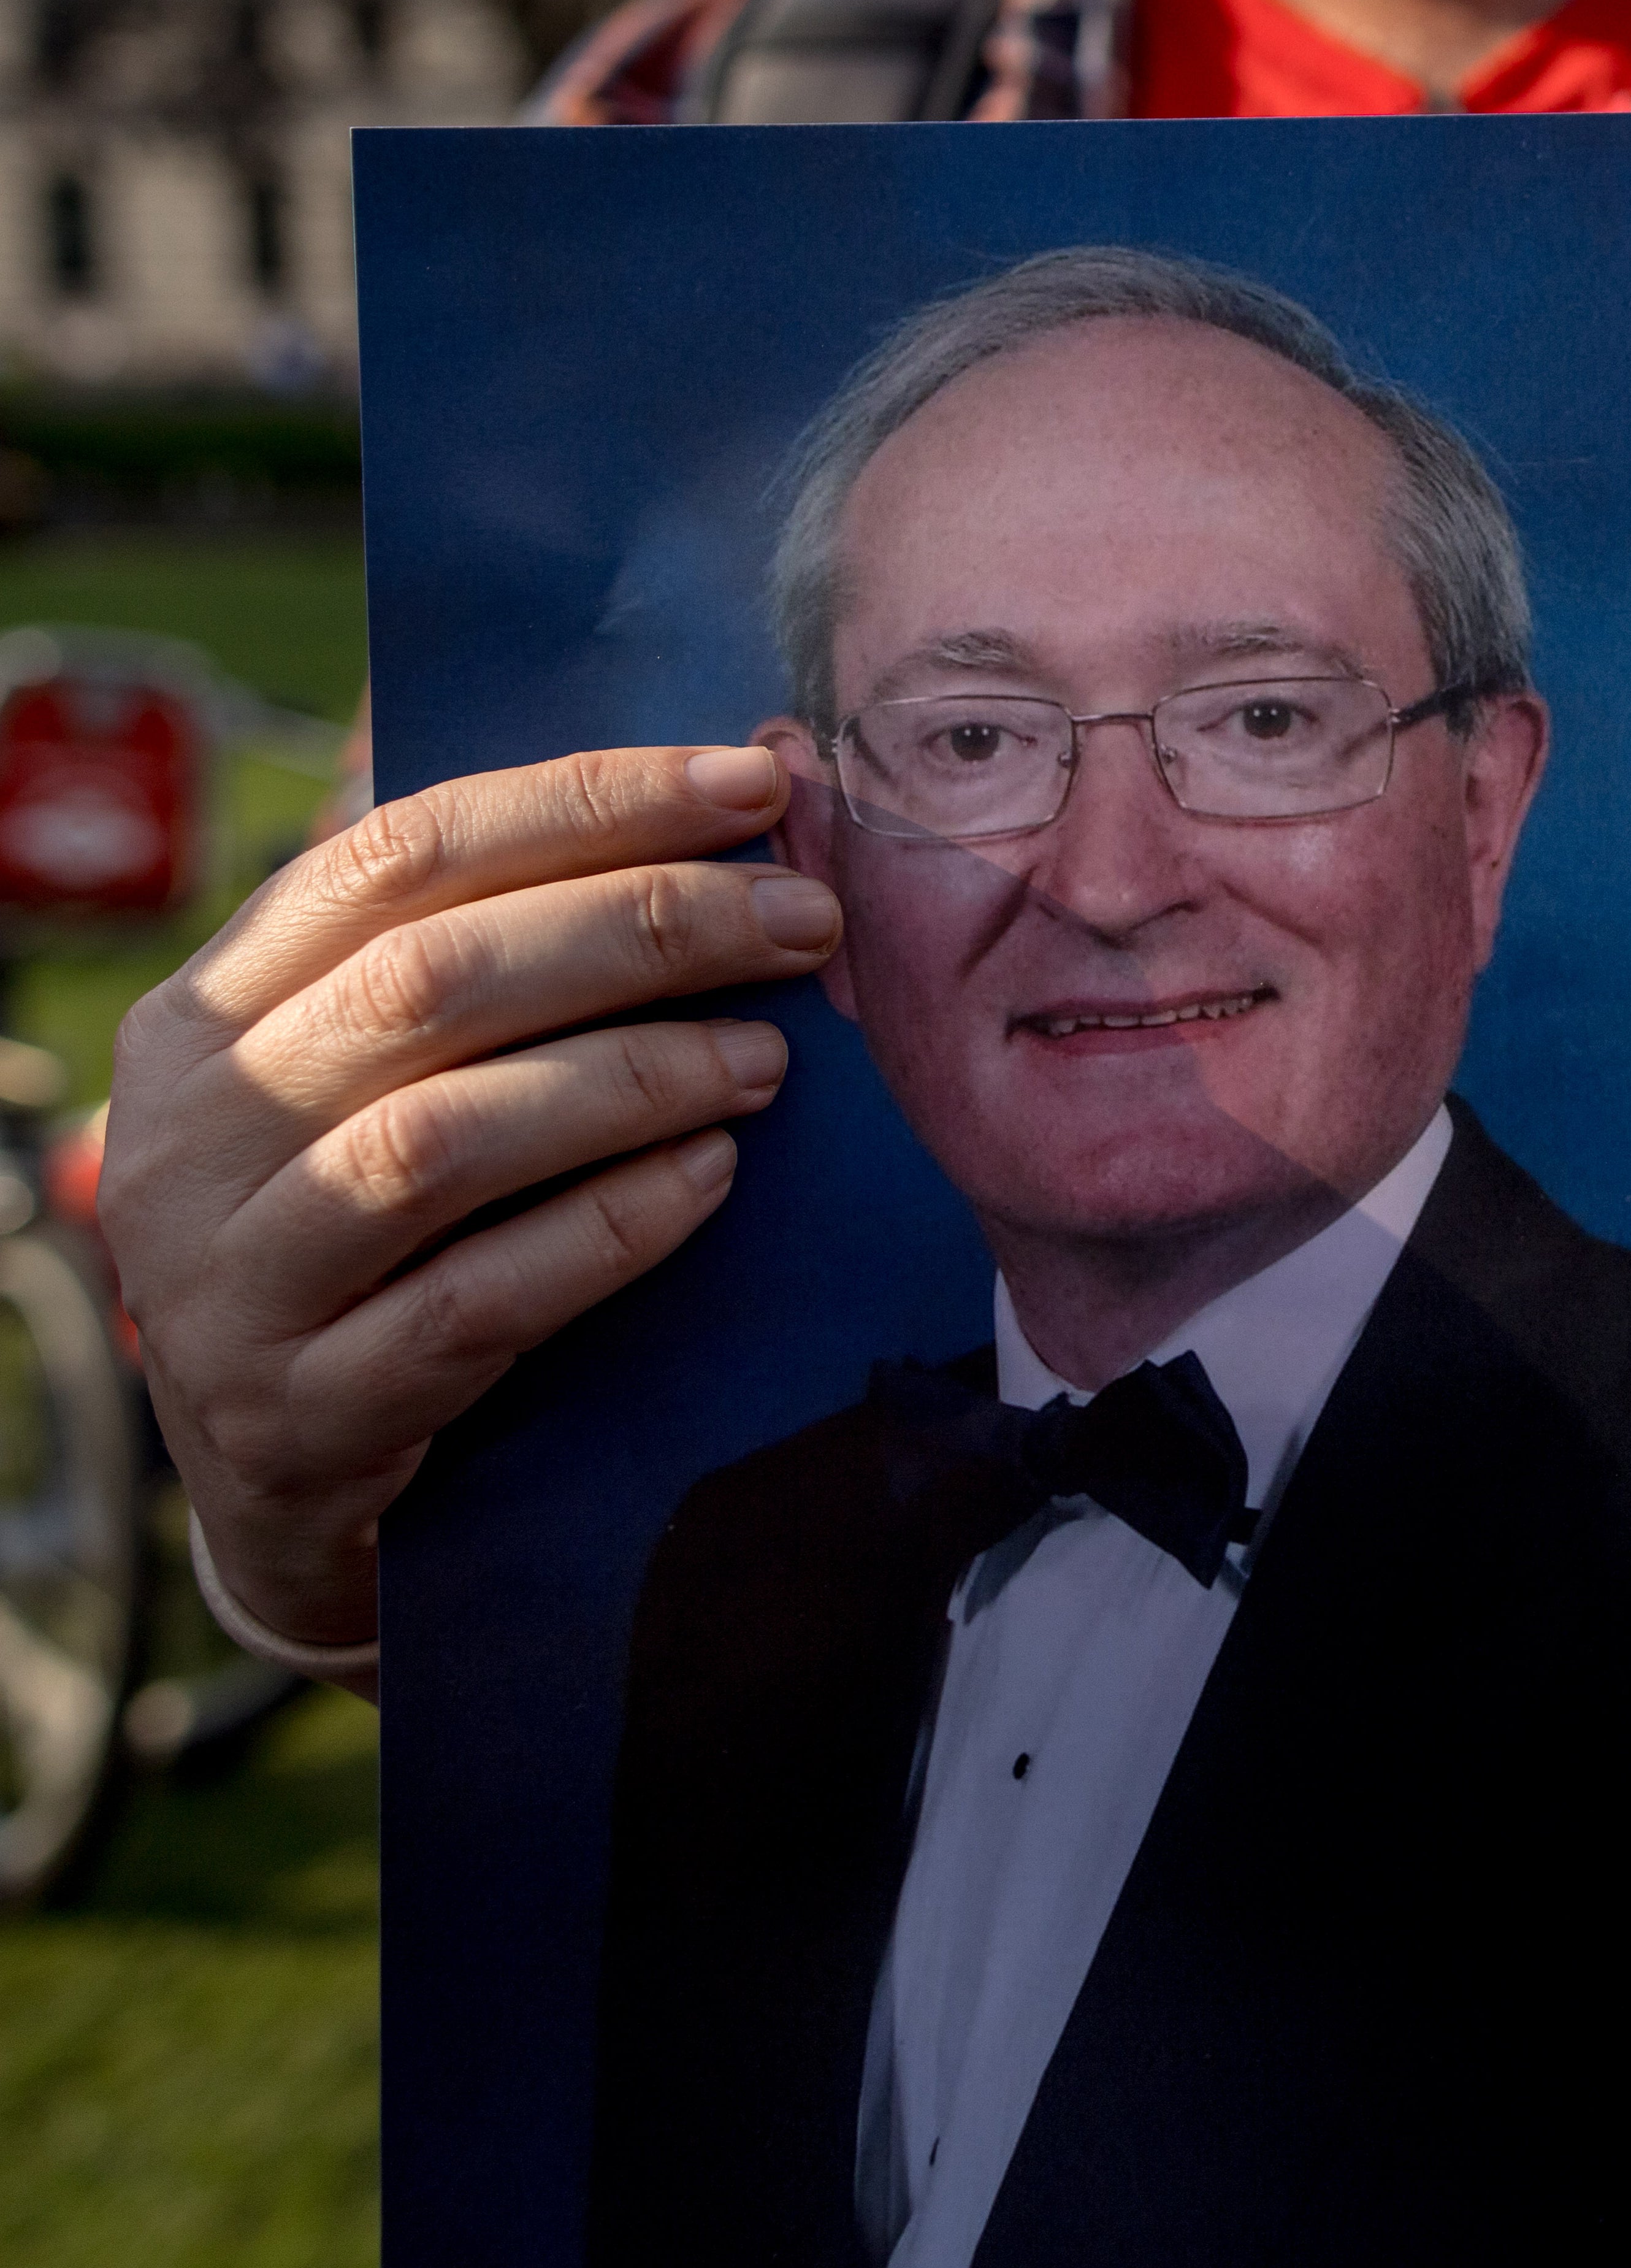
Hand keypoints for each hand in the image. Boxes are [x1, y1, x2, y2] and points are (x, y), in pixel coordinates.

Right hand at [100, 747, 843, 1693]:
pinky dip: (609, 1229)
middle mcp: (191, 1134)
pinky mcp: (302, 1413)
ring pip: (444, 1138)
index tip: (748, 783)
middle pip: (432, 980)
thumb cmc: (378, 1238)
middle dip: (645, 928)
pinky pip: (475, 1300)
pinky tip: (711, 1181)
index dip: (583, 804)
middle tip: (803, 921)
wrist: (286, 1483)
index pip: (399, 854)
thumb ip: (488, 965)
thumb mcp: (385, 1085)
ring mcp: (229, 1283)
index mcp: (207, 1013)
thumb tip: (722, 824)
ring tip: (771, 1061)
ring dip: (634, 1079)